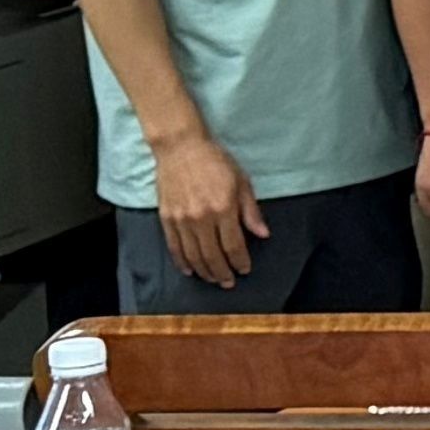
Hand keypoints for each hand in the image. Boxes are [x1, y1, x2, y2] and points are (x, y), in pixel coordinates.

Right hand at [148, 128, 261, 288]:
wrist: (180, 147)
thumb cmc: (215, 161)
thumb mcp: (241, 181)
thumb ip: (250, 211)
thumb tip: (262, 234)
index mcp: (223, 208)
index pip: (233, 245)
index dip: (240, 261)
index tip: (245, 269)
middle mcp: (201, 218)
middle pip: (212, 256)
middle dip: (222, 273)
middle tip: (229, 282)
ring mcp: (181, 220)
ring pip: (193, 255)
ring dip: (204, 271)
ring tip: (213, 279)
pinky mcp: (166, 219)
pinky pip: (174, 247)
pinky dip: (182, 262)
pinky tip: (190, 270)